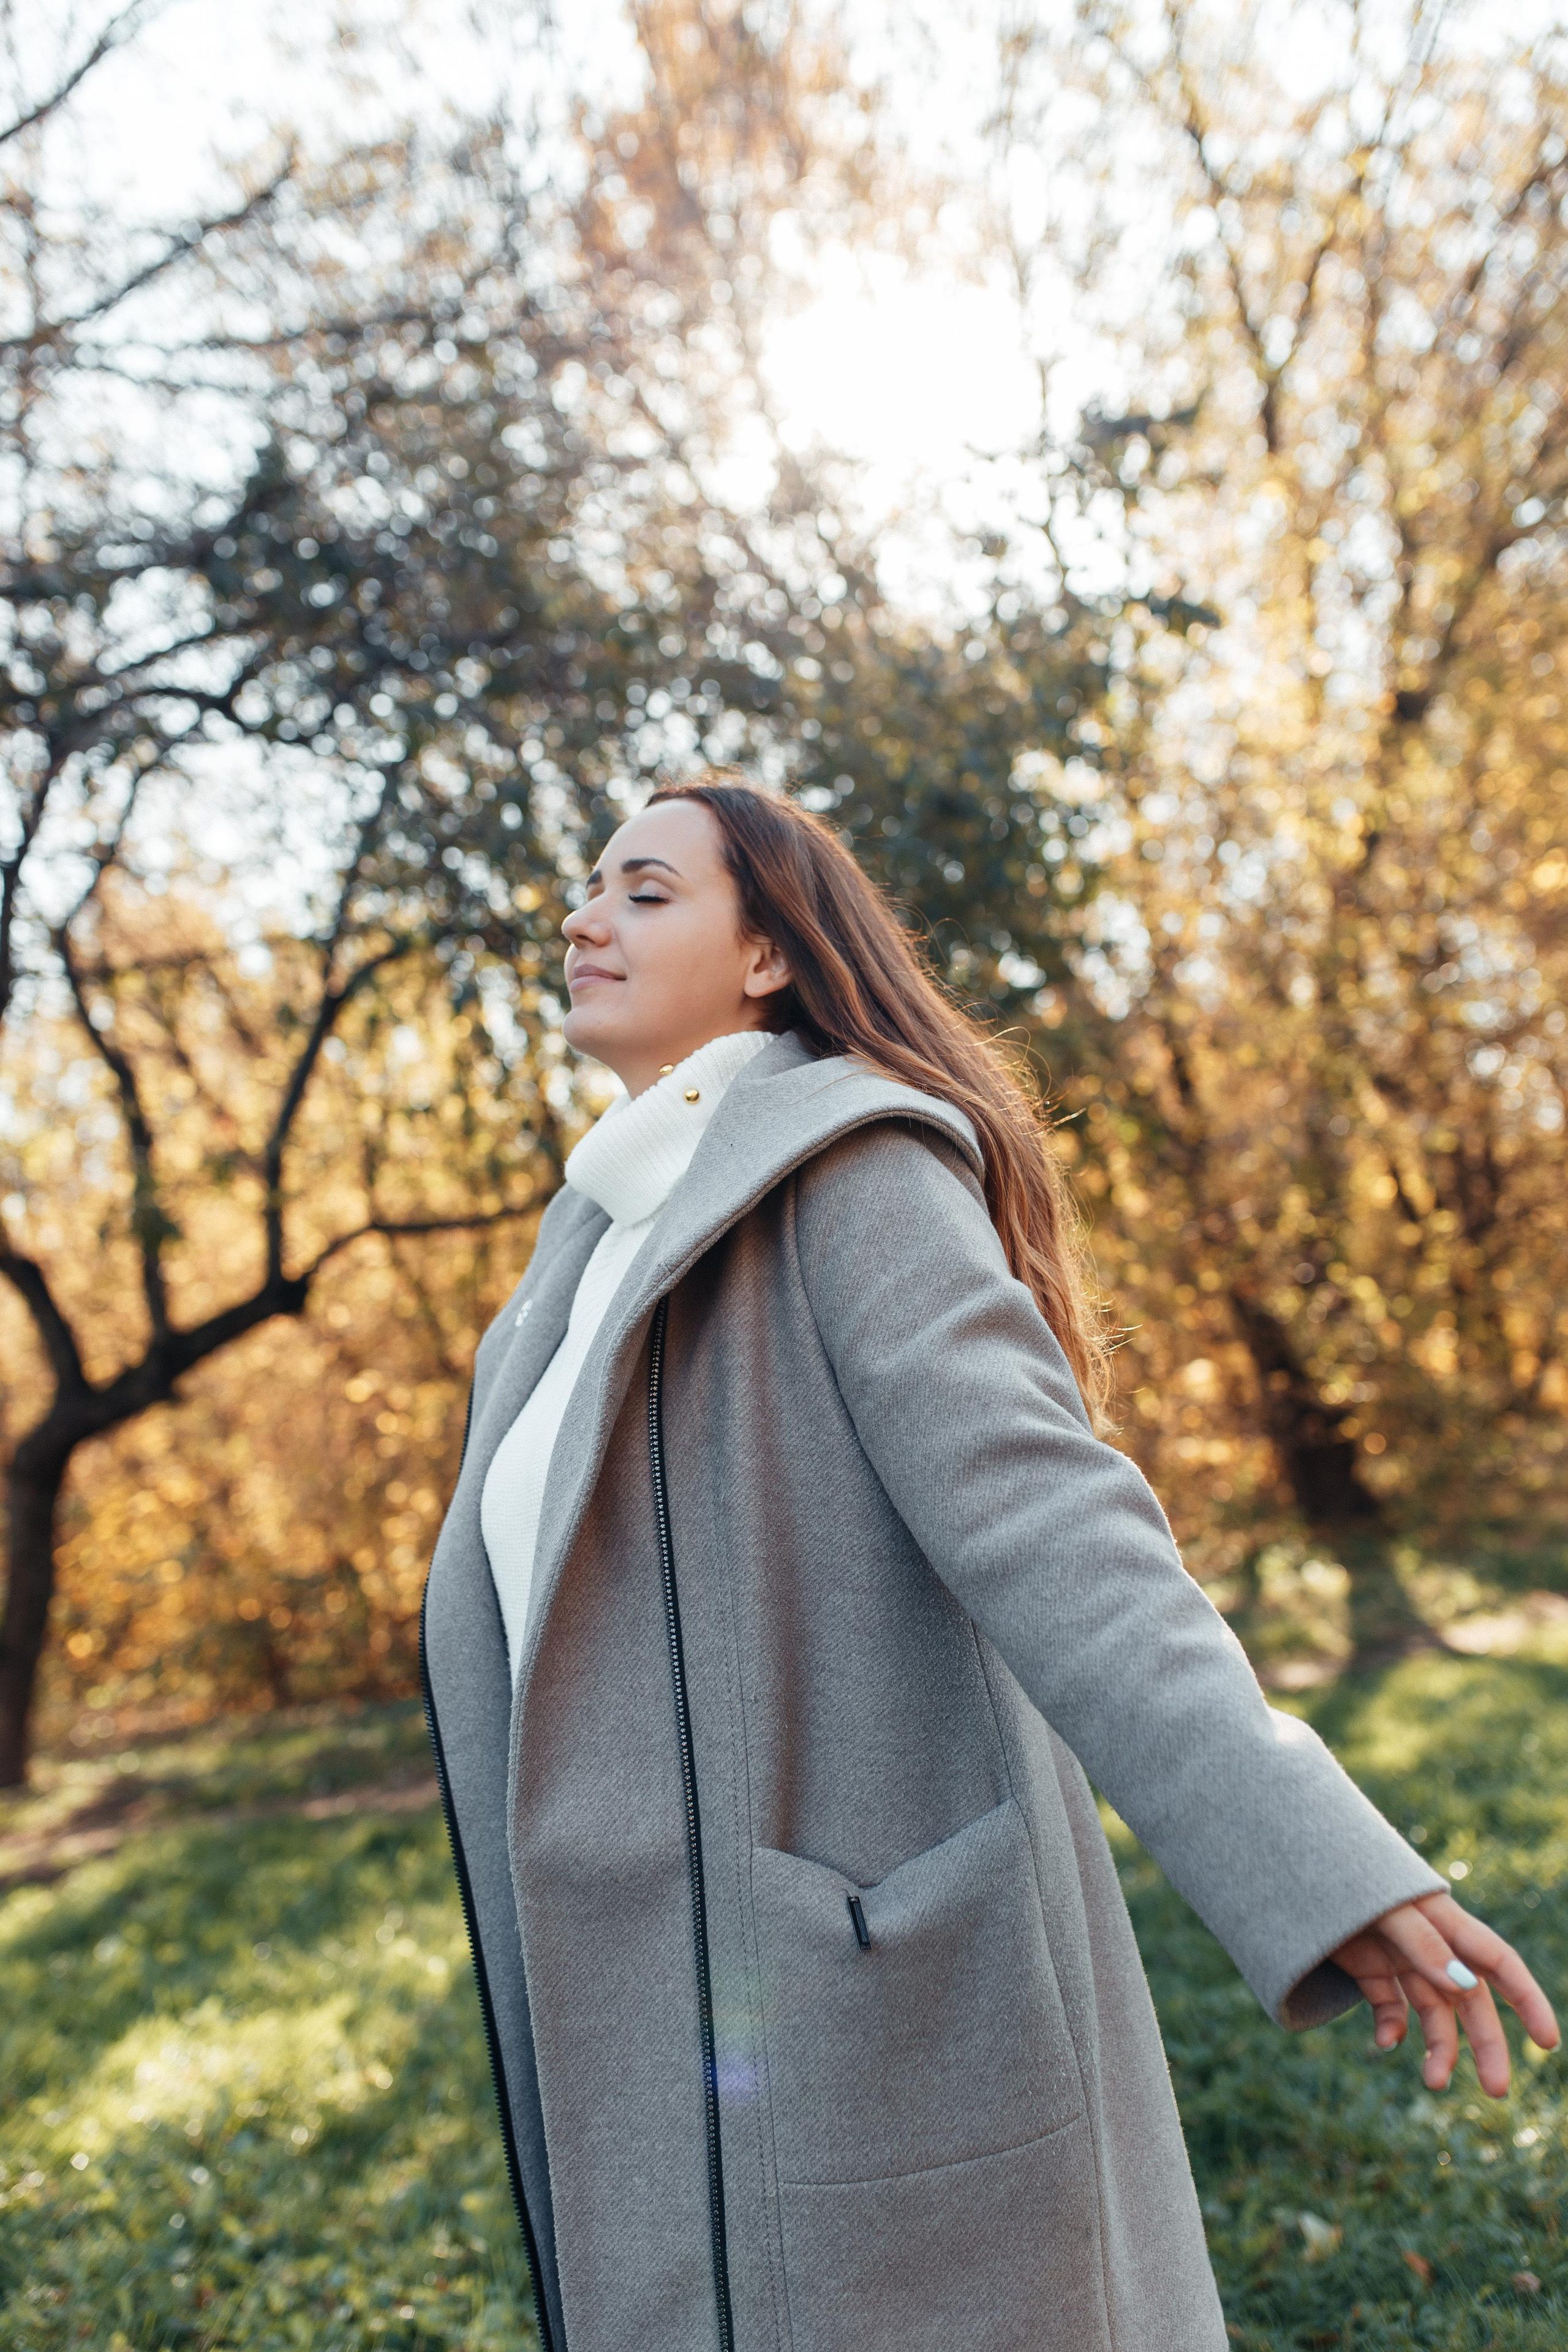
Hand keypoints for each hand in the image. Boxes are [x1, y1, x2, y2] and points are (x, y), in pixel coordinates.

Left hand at [1329, 1890, 1558, 2095]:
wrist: (1294, 1865)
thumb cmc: (1346, 1876)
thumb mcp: (1387, 1909)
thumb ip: (1424, 1944)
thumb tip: (1466, 1985)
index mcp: (1446, 1920)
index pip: (1499, 1962)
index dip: (1528, 1999)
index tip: (1548, 2042)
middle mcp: (1430, 1945)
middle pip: (1470, 2001)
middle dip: (1487, 2045)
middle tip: (1496, 2090)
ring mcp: (1400, 1959)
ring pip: (1433, 2013)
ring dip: (1439, 2049)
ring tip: (1433, 2083)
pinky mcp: (1370, 1971)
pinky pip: (1391, 2010)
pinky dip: (1392, 2030)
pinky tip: (1385, 2041)